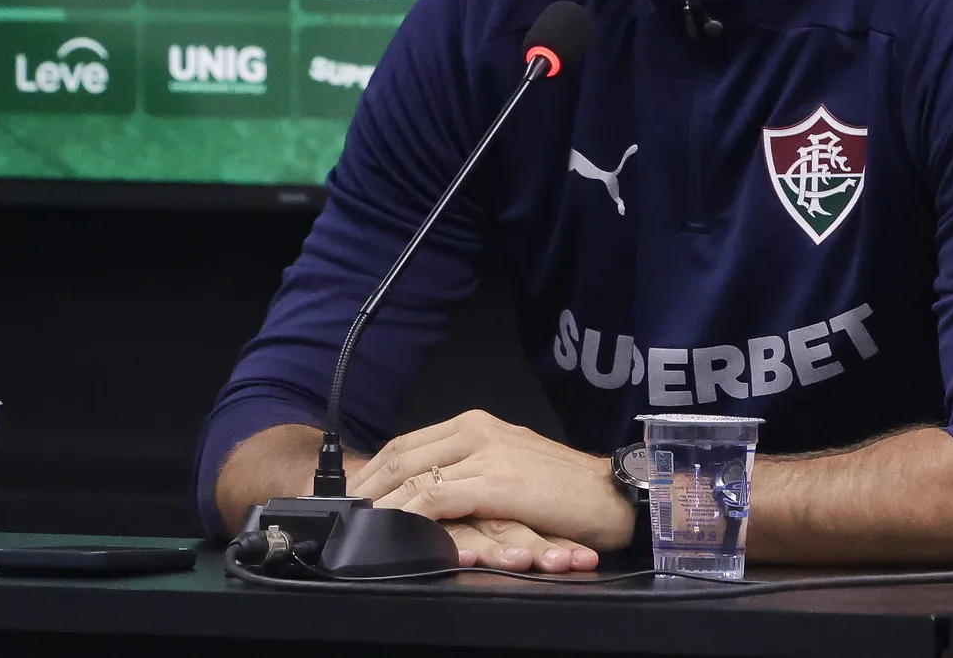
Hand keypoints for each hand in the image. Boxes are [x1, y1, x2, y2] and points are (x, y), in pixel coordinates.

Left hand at [351, 410, 635, 567]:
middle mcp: (477, 431)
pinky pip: (437, 496)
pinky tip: (393, 528)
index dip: (375, 469)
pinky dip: (408, 512)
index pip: (410, 443)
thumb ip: (474, 471)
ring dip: (380, 503)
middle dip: (366, 486)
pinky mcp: (495, 482)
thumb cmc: (568, 489)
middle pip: (402, 455)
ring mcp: (486, 454)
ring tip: (357, 526)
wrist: (612, 493)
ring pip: (413, 475)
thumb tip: (435, 490)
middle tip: (339, 513)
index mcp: (479, 425)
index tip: (352, 493)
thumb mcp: (512, 468)